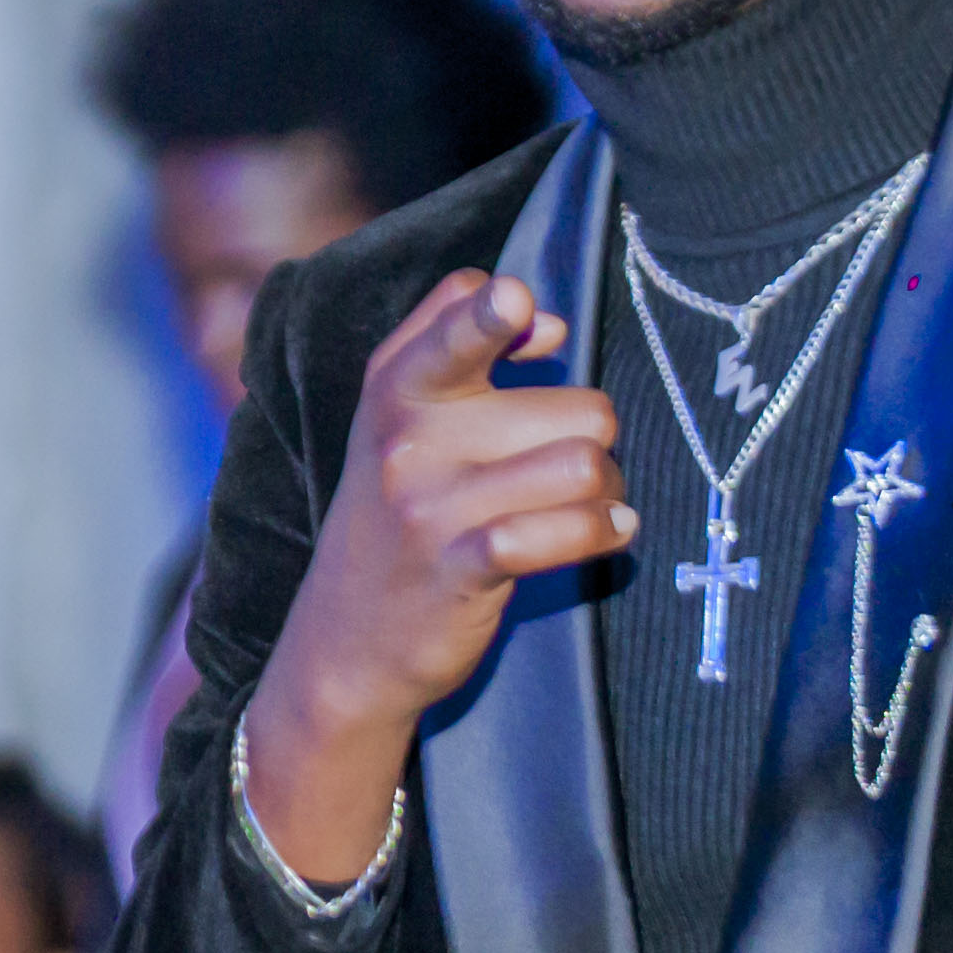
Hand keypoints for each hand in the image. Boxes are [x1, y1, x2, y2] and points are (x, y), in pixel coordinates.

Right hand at [246, 271, 630, 878]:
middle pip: (578, 407)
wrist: (343, 645)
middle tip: (567, 470)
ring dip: (608, 491)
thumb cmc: (394, 518)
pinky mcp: (462, 568)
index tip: (518, 308)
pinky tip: (607, 534)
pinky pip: (567, 529)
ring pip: (585, 465)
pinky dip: (604, 531)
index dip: (497, 307)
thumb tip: (548, 321)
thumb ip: (459, 349)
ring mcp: (432, 505)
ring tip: (590, 505)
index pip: (452, 313)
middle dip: (595, 442)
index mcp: (397, 388)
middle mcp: (410, 438)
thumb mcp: (397, 424)